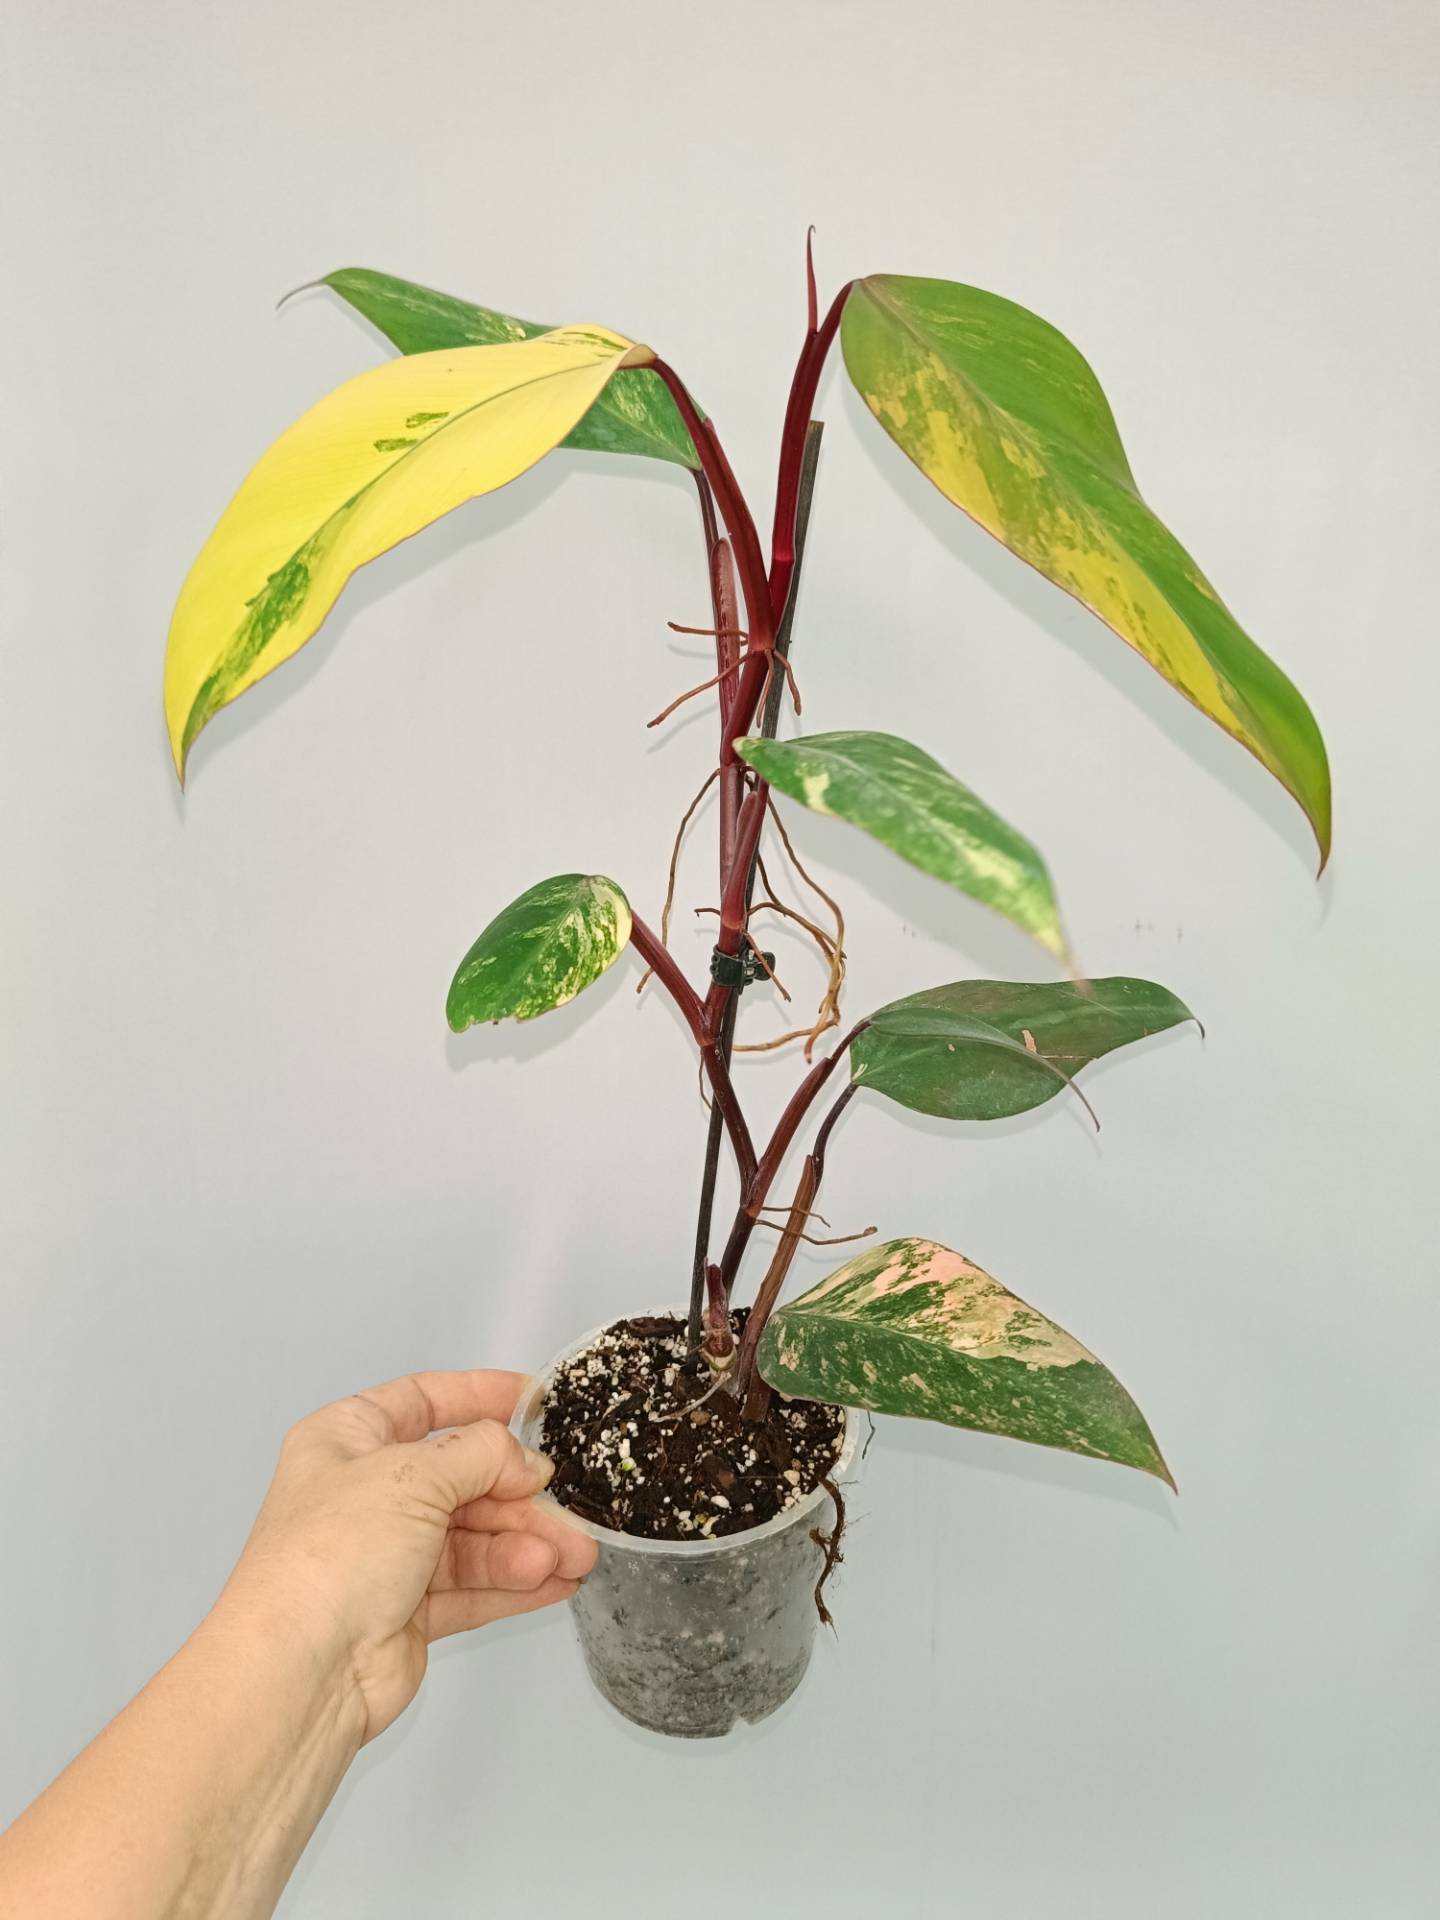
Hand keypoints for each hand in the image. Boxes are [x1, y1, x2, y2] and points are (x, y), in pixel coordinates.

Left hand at [217, 1370, 596, 1742]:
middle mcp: (365, 1494)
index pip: (422, 1400)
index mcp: (346, 1440)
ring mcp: (386, 1555)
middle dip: (520, 1496)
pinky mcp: (406, 1612)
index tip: (535, 1401)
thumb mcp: (412, 1476)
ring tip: (576, 1557)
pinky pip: (472, 1587)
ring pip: (473, 1538)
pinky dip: (514, 1584)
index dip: (479, 1397)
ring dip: (527, 1545)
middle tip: (571, 1507)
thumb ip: (481, 1455)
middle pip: (461, 1478)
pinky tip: (555, 1582)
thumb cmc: (330, 1557)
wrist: (301, 1671)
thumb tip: (526, 1461)